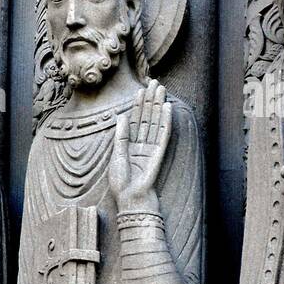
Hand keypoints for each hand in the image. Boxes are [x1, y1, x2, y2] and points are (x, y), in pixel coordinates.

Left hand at [109, 79, 170, 212]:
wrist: (131, 200)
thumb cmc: (121, 183)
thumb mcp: (116, 157)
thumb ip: (121, 137)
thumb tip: (122, 116)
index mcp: (129, 145)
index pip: (135, 120)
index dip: (138, 105)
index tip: (141, 90)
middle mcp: (141, 144)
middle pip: (147, 117)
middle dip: (150, 100)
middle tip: (155, 83)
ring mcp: (151, 148)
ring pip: (155, 122)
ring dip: (158, 105)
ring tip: (161, 90)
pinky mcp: (158, 154)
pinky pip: (163, 134)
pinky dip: (165, 121)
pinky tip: (167, 108)